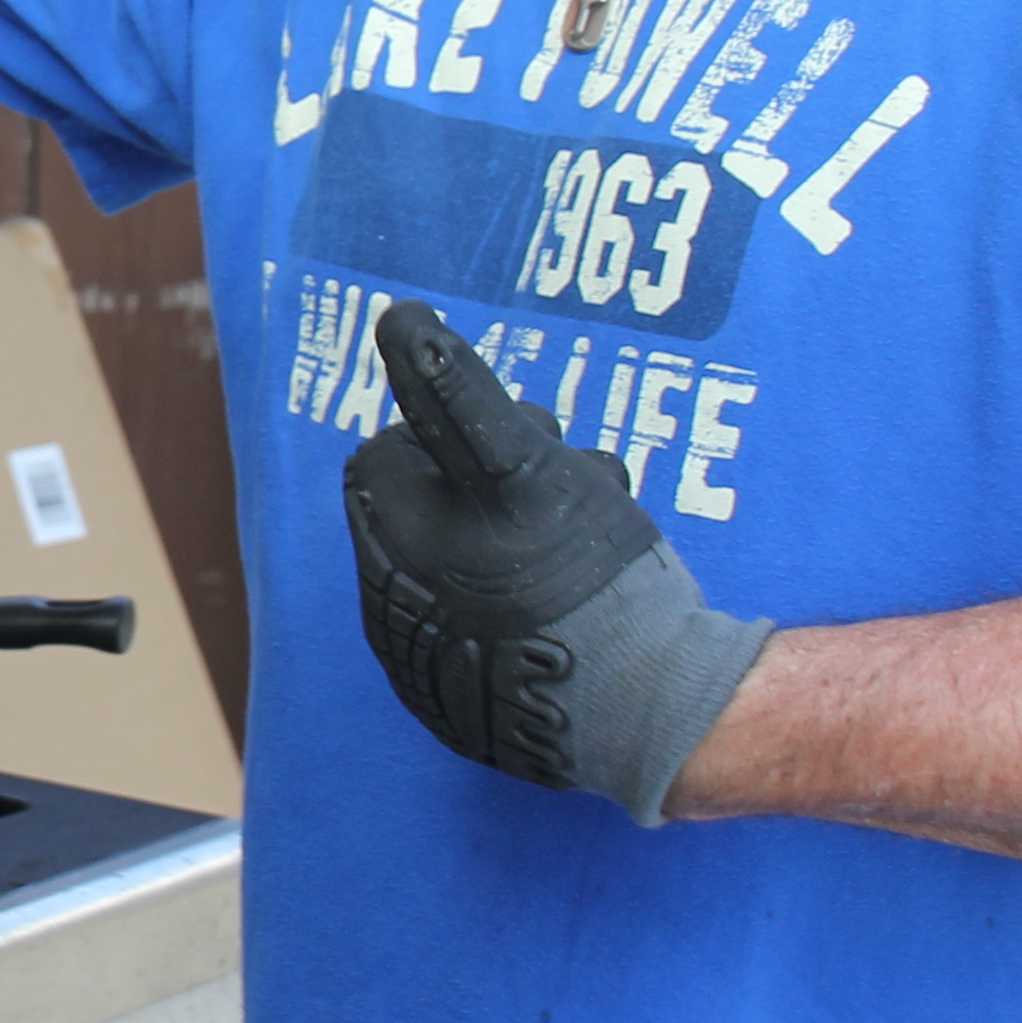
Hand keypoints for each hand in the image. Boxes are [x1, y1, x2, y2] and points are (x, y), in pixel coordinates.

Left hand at [343, 299, 771, 823]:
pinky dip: (543, 593)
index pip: (395, 450)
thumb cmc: (573, 576)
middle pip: (446, 497)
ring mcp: (437, 657)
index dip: (461, 431)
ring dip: (540, 523)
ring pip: (482, 550)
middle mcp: (392, 606)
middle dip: (512, 474)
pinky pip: (502, 616)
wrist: (636, 706)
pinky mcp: (481, 696)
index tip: (525, 440)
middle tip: (571, 481)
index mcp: (385, 542)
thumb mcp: (517, 464)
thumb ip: (455, 391)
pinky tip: (592, 597)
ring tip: (599, 532)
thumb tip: (397, 316)